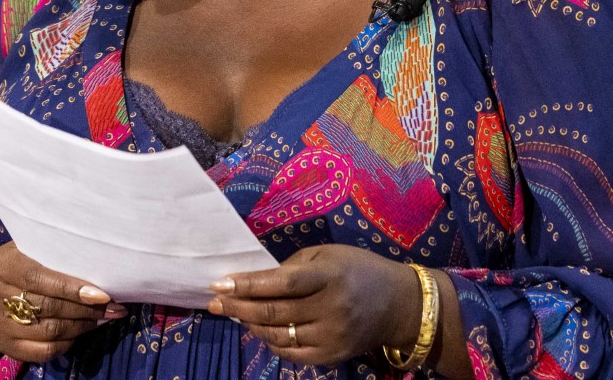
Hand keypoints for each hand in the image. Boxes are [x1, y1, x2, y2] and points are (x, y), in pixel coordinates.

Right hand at [0, 243, 127, 362]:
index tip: (103, 294)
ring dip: (83, 326)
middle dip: (86, 309)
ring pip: (50, 331)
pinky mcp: (6, 347)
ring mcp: (1, 325)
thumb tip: (95, 258)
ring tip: (105, 318)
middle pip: (49, 307)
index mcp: (5, 266)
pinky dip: (67, 343)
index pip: (40, 278)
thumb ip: (51, 252)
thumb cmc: (14, 267)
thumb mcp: (24, 250)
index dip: (72, 288)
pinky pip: (43, 351)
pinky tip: (82, 333)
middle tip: (114, 308)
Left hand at [206, 245, 421, 366]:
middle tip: (214, 302)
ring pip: (278, 335)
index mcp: (329, 276)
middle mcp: (331, 309)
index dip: (248, 285)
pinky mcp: (333, 356)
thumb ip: (293, 268)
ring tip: (232, 313)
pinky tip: (259, 330)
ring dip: (249, 325)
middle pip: (274, 312)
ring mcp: (332, 337)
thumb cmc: (358, 270)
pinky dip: (270, 342)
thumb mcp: (328, 255)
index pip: (282, 283)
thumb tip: (255, 282)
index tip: (219, 284)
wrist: (398, 305)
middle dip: (237, 307)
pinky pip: (291, 353)